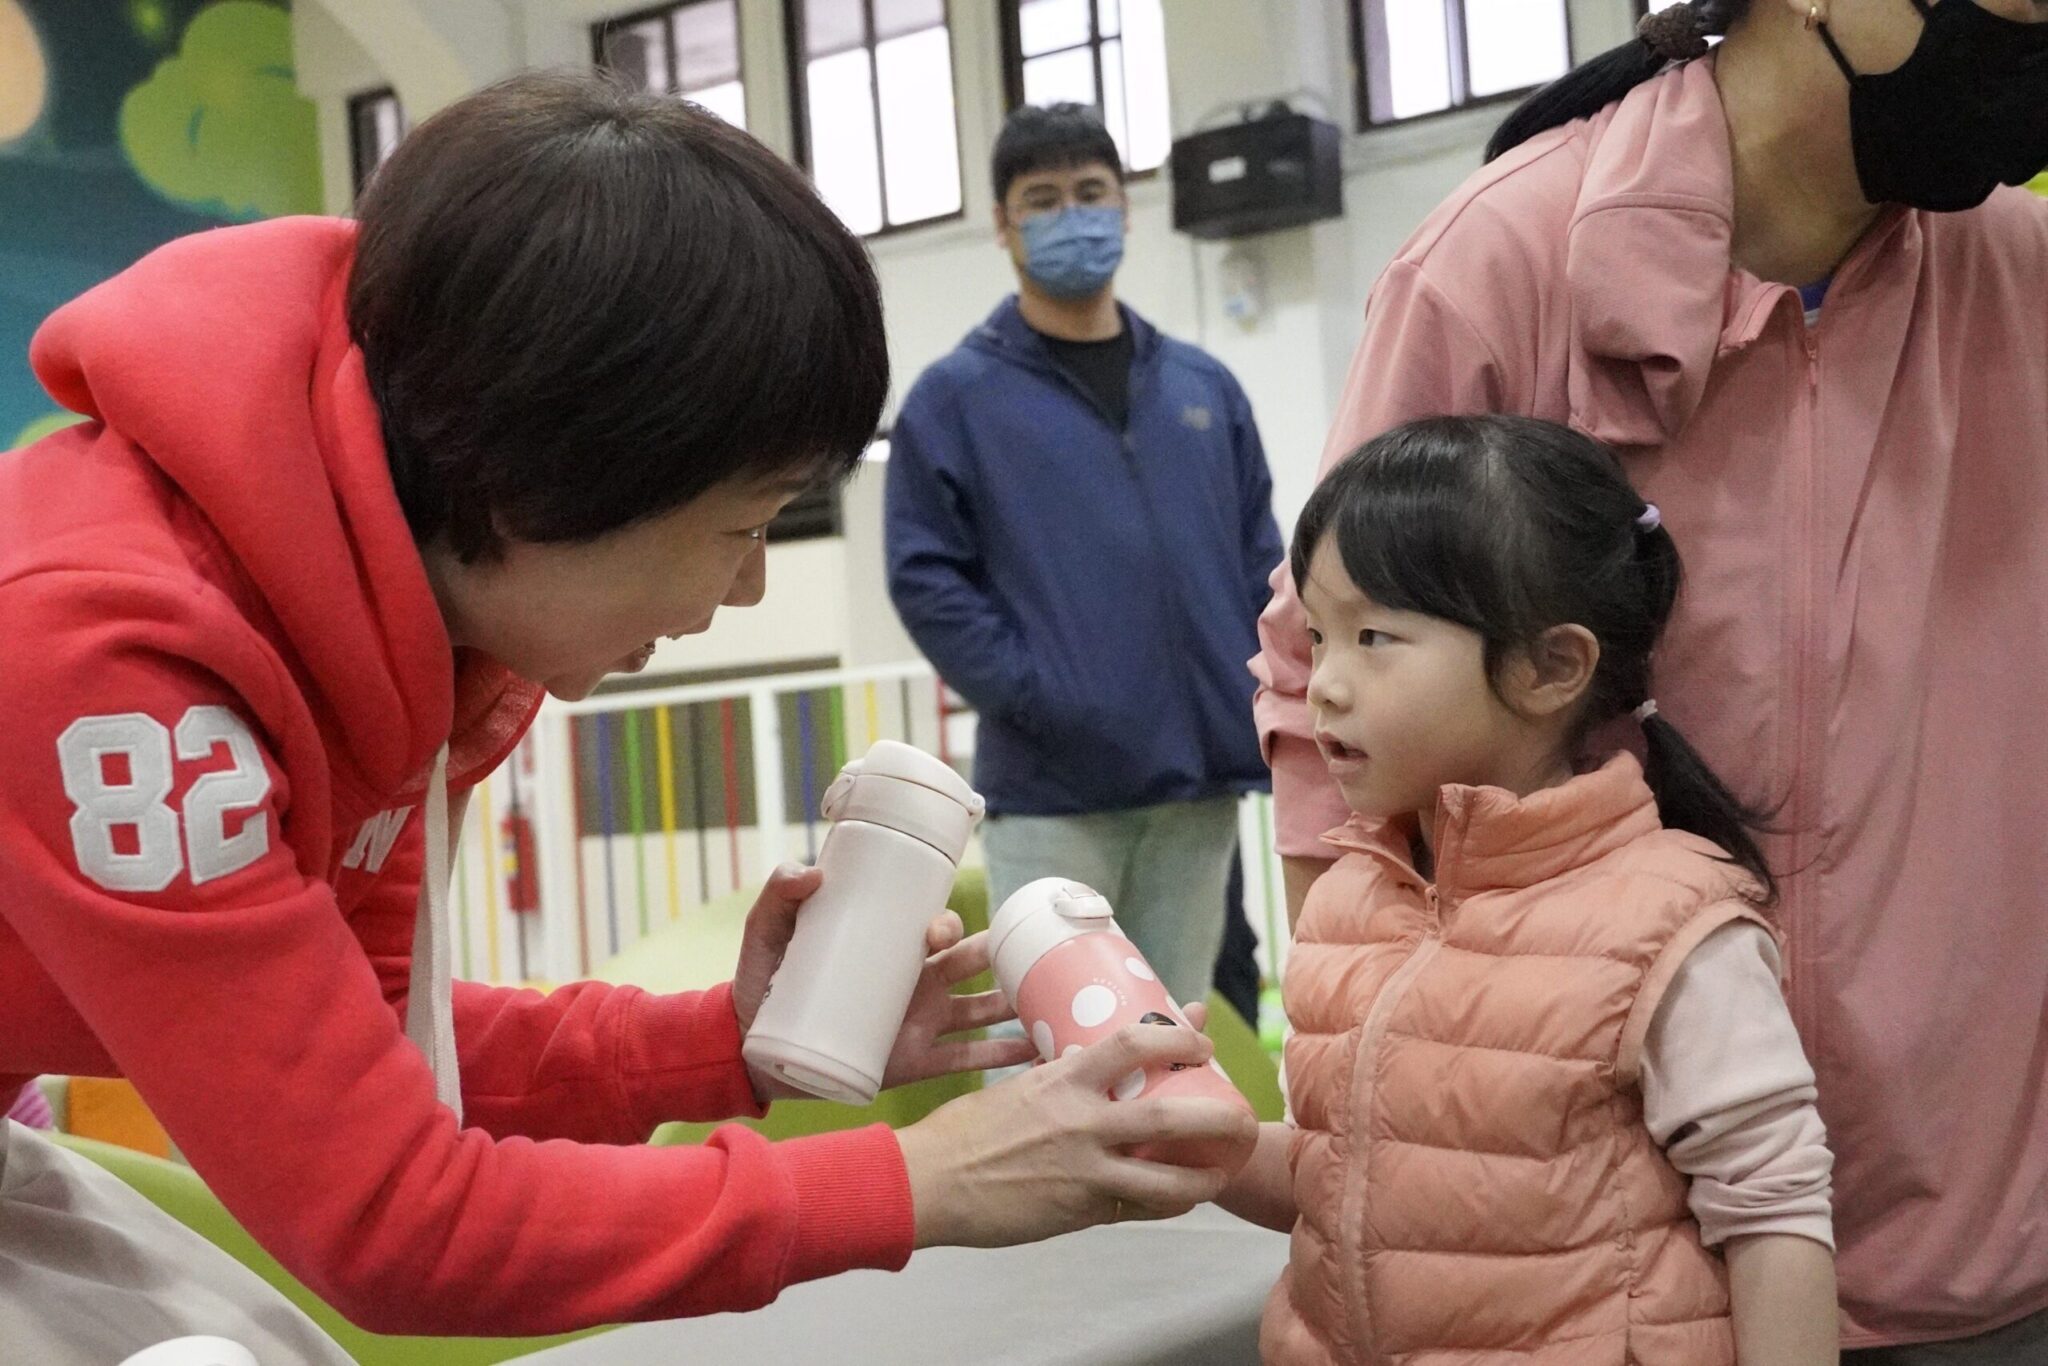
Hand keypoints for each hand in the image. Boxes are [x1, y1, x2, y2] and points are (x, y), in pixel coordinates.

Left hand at [732, 865, 1036, 1101]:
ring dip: (1017, 1005)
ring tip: (1054, 1003)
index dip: (948, 927)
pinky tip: (1039, 1053)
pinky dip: (1004, 1057)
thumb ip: (779, 894)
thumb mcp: (766, 931)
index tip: (938, 933)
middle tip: (1021, 960)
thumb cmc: (764, 978)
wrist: (751, 1044)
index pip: (937, 931)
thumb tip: (810, 871)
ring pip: (982, 1010)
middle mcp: (918, 982)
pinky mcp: (916, 1063)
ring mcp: (921, 1023)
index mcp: (894, 947)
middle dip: (1001, 959)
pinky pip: (969, 1059)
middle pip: (973, 965)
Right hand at [895, 1022, 1258, 1249]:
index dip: (1179, 1039)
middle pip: (1171, 1113)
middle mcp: (1082, 1122)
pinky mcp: (1080, 1211)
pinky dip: (1166, 1204)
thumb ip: (1060, 1075)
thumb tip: (1092, 1056)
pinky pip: (1139, 1209)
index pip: (1135, 1043)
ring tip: (1226, 1168)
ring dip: (1206, 1176)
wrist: (930, 1182)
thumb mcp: (1017, 1086)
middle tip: (1243, 1113)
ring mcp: (1084, 1171)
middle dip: (1219, 1115)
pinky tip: (1181, 1198)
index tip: (1201, 1041)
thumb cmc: (965, 1131)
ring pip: (1168, 1178)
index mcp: (1064, 1078)